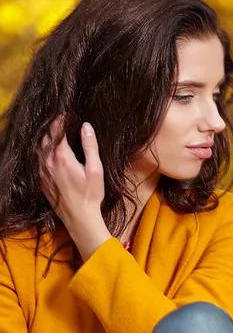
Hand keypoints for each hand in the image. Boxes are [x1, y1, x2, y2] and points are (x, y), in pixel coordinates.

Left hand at [39, 117, 111, 261]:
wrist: (79, 218)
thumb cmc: (90, 195)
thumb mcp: (96, 170)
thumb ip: (90, 146)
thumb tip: (86, 126)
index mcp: (62, 157)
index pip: (56, 131)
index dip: (60, 120)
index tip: (66, 114)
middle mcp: (48, 163)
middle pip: (44, 138)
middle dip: (51, 128)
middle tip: (59, 122)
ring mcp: (42, 172)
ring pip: (37, 149)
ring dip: (44, 139)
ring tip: (53, 134)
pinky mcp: (40, 181)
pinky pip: (36, 161)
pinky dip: (40, 152)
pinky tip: (47, 152)